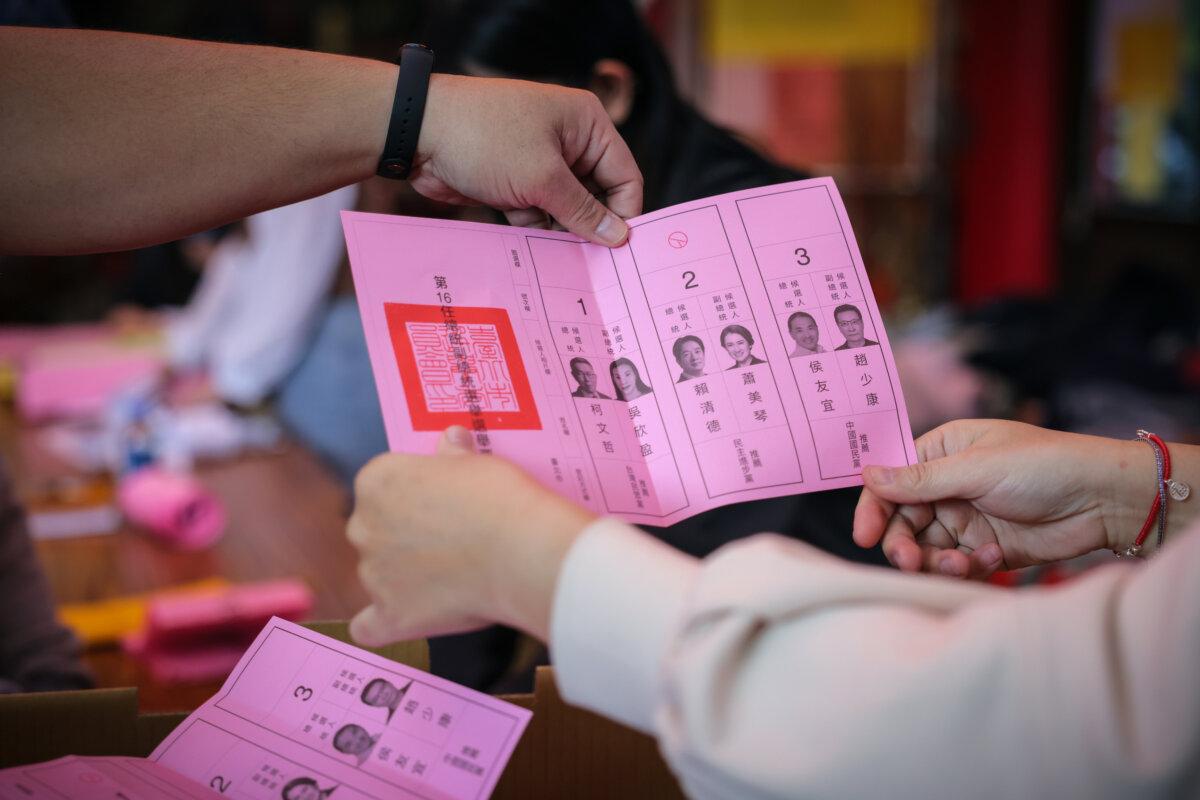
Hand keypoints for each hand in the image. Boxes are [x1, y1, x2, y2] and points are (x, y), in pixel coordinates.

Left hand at [347, 427, 595, 646]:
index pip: (381, 486)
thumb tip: (450, 438)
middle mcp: (363, 525)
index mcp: (377, 480)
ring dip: (402, 576)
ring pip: (377, 575)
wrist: (521, 552)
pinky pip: (369, 627)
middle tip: (446, 540)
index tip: (439, 504)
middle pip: (373, 530)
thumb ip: (451, 456)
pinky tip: (403, 617)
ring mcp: (373, 573)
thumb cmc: (500, 499)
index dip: (411, 495)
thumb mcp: (476, 463)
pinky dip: (383, 623)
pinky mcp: (391, 615)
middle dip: (400, 536)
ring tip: (450, 578)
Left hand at [412, 75, 641, 245]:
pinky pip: (540, 212)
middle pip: (597, 194)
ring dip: (564, 232)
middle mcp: (568, 140)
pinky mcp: (515, 181)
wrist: (418, 133)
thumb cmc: (485, 139)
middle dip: (593, 226)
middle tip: (594, 266)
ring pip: (567, 207)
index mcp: (586, 124)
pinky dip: (538, 230)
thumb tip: (619, 236)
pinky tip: (538, 254)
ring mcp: (540, 161)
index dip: (624, 213)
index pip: (625, 175)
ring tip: (567, 264)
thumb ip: (583, 211)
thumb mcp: (542, 178)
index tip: (619, 252)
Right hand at [852, 420, 1158, 577]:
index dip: (874, 508)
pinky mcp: (985, 549)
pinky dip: (967, 567)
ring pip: (926, 549)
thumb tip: (867, 474)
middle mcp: (948, 486)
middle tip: (910, 562)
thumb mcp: (977, 468)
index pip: (891, 481)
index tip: (865, 535)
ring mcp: (966, 519)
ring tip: (961, 562)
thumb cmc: (1044, 466)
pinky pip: (956, 565)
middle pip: (903, 521)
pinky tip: (992, 558)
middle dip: (903, 544)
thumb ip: (920, 479)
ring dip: (935, 560)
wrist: (1105, 500)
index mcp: (942, 453)